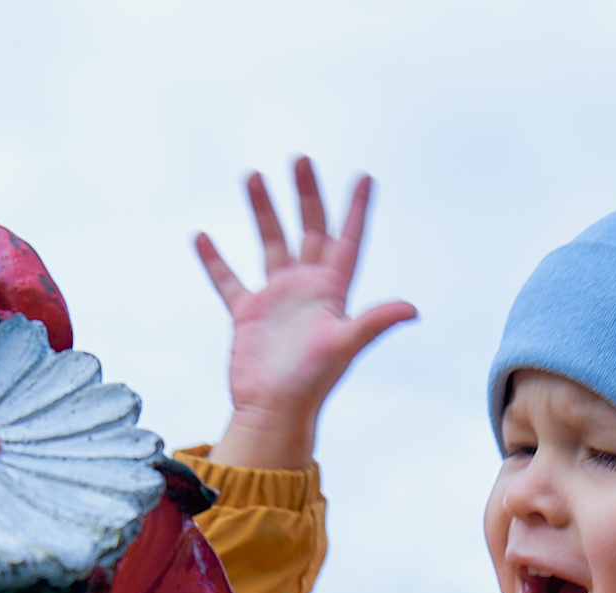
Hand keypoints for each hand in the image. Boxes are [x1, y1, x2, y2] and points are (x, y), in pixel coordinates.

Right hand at [198, 157, 415, 469]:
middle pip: (310, 230)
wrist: (274, 411)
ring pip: (271, 243)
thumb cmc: (311, 382)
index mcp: (333, 292)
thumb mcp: (344, 345)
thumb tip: (413, 309)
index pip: (348, 241)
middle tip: (301, 158)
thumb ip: (374, 321)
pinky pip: (229, 280)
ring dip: (263, 211)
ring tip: (252, 175)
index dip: (357, 210)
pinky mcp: (248, 314)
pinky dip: (215, 260)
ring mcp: (277, 299)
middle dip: (306, 194)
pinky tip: (202, 236)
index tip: (365, 176)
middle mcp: (307, 289)